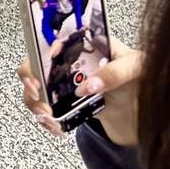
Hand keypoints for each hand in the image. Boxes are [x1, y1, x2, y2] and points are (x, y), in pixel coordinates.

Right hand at [17, 36, 141, 143]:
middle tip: (39, 98)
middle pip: (34, 65)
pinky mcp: (63, 101)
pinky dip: (45, 120)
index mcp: (80, 43)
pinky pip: (44, 108)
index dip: (37, 55)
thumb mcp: (134, 67)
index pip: (50, 41)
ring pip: (34, 89)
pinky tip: (55, 127)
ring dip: (35, 104)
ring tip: (49, 118)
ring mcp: (62, 82)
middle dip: (30, 83)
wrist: (139, 104)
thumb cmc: (139, 75)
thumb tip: (88, 86)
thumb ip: (114, 73)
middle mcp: (65, 60)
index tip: (39, 72)